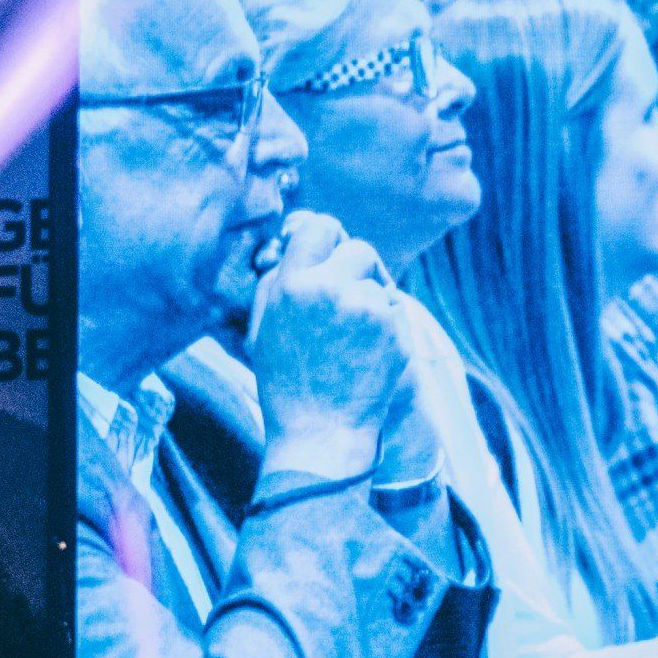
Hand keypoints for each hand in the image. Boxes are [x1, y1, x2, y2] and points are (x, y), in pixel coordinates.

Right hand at [244, 211, 410, 455]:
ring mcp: (367, 308)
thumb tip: (293, 239)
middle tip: (347, 297)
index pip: (319, 226)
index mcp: (291, 286)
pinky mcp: (395, 329)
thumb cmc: (286, 383)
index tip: (330, 251)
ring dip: (371, 300)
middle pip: (359, 248)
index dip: (327, 237)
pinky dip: (387, 325)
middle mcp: (330, 289)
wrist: (320, 432)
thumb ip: (276, 279)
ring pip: (379, 283)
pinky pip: (395, 309)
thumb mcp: (262, 328)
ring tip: (351, 339)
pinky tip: (366, 353)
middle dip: (356, 268)